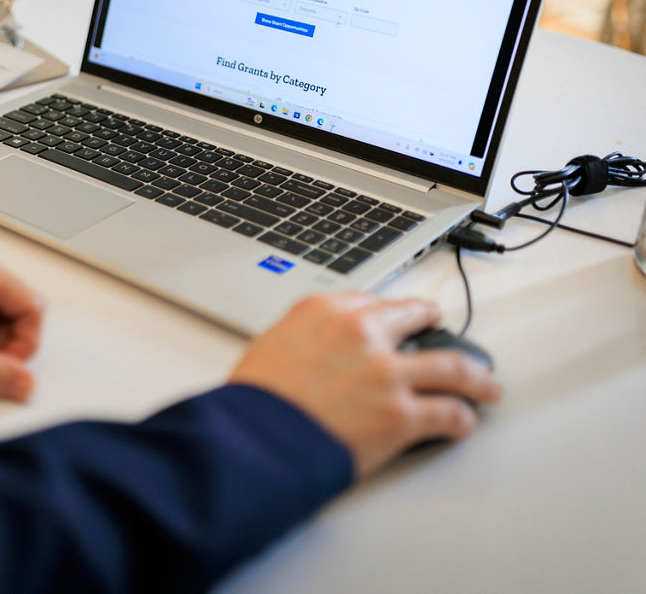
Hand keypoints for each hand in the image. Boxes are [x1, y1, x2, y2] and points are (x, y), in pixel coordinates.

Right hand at [228, 293, 501, 477]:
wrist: (253, 437)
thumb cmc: (254, 400)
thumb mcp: (269, 346)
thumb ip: (302, 340)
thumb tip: (315, 355)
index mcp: (323, 311)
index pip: (370, 302)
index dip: (388, 312)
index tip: (395, 316)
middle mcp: (361, 333)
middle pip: (415, 319)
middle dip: (434, 324)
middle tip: (441, 328)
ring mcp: (386, 372)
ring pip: (453, 366)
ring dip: (476, 377)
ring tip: (486, 384)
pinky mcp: (402, 414)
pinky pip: (449, 414)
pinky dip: (462, 420)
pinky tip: (464, 423)